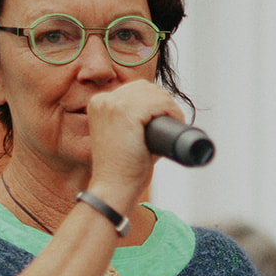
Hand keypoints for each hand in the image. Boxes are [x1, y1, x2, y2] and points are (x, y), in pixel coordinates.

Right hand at [83, 80, 183, 211]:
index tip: (164, 119)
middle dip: (163, 102)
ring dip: (170, 107)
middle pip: (146, 87)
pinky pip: (160, 102)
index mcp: (99, 104)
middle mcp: (103, 100)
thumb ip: (137, 122)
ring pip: (155, 93)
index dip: (155, 102)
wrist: (113, 187)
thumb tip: (164, 113)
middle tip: (172, 123)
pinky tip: (176, 121)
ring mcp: (113, 104)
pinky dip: (173, 111)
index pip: (135, 89)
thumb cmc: (123, 169)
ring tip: (175, 124)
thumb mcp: (125, 137)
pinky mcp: (126, 113)